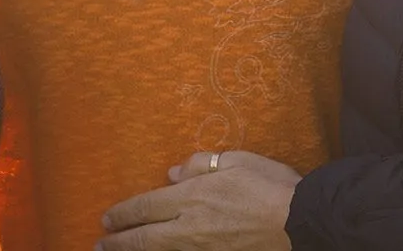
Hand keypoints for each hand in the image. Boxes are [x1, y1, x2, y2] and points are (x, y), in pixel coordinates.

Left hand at [97, 150, 298, 250]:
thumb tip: (172, 173)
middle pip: (144, 238)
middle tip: (100, 243)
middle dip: (118, 241)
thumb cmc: (272, 186)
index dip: (123, 213)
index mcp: (194, 195)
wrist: (301, 221)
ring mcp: (203, 248)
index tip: (106, 218)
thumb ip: (201, 164)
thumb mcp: (237, 160)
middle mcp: (191, 226)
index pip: (146, 206)